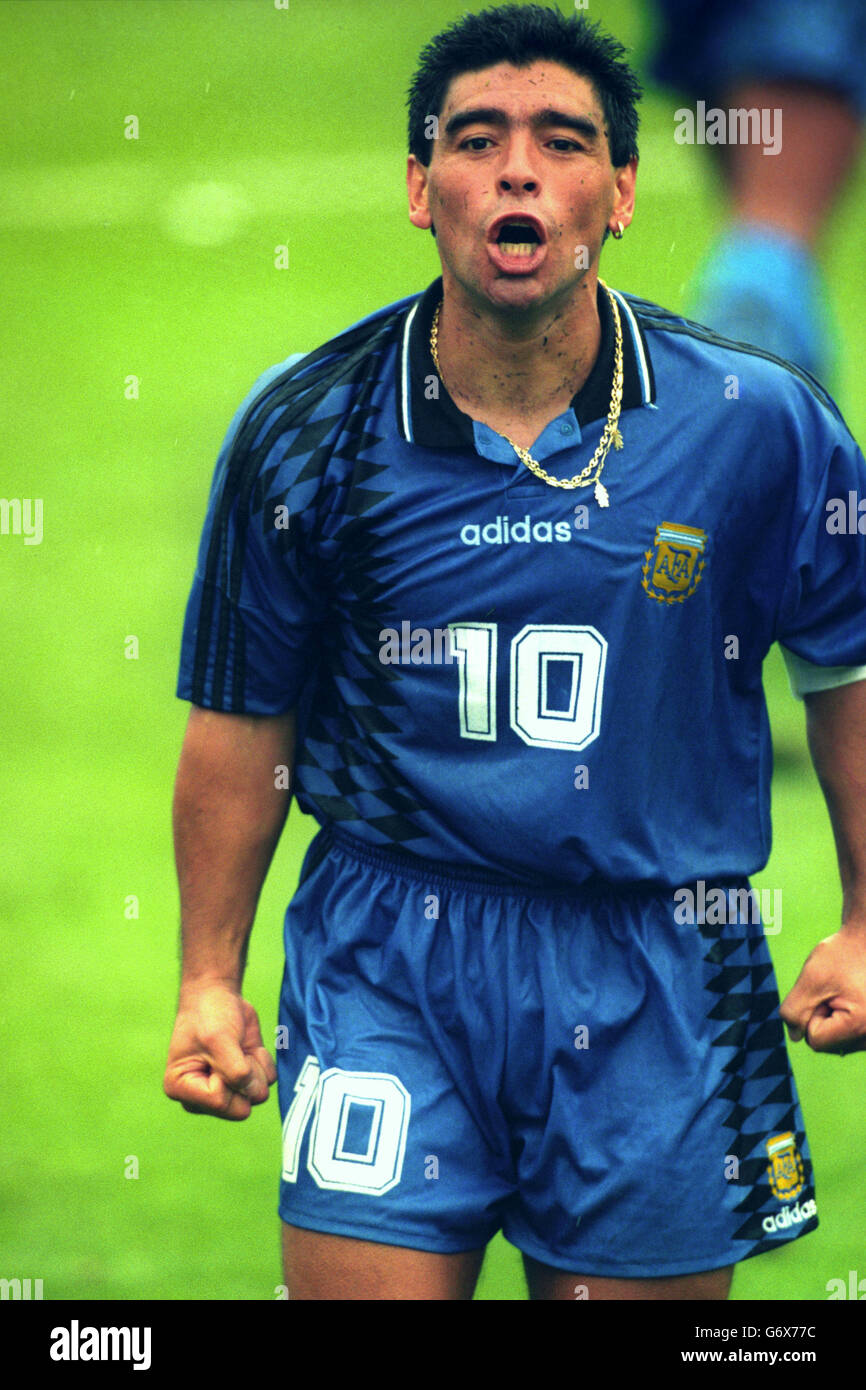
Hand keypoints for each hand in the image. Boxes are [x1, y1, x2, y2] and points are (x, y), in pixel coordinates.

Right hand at [163, 984, 276, 1118]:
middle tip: (231, 1051)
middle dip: (244, 1075)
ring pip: (258, 1094)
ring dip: (254, 1066)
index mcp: (182, 1089)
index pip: (220, 1102)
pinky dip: (262, 1061)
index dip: (227, 1075)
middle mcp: (202, 1098)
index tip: (215, 1052)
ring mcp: (225, 1091)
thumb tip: (254, 1093)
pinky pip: (268, 1080)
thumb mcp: (219, 1040)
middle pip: (241, 1107)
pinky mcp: (244, 1080)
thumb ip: (236, 1072)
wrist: (217, 995)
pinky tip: (247, 1047)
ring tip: (237, 1047)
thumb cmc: (208, 1015)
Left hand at [780, 926, 865, 1054]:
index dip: (811, 1014)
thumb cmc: (842, 954)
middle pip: (828, 1044)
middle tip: (836, 990)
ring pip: (838, 1041)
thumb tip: (795, 1036)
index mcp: (860, 1025)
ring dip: (833, 1017)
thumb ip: (795, 1011)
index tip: (825, 991)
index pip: (815, 1040)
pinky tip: (851, 997)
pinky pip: (849, 1035)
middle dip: (822, 1017)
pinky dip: (843, 1018)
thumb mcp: (811, 978)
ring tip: (845, 992)